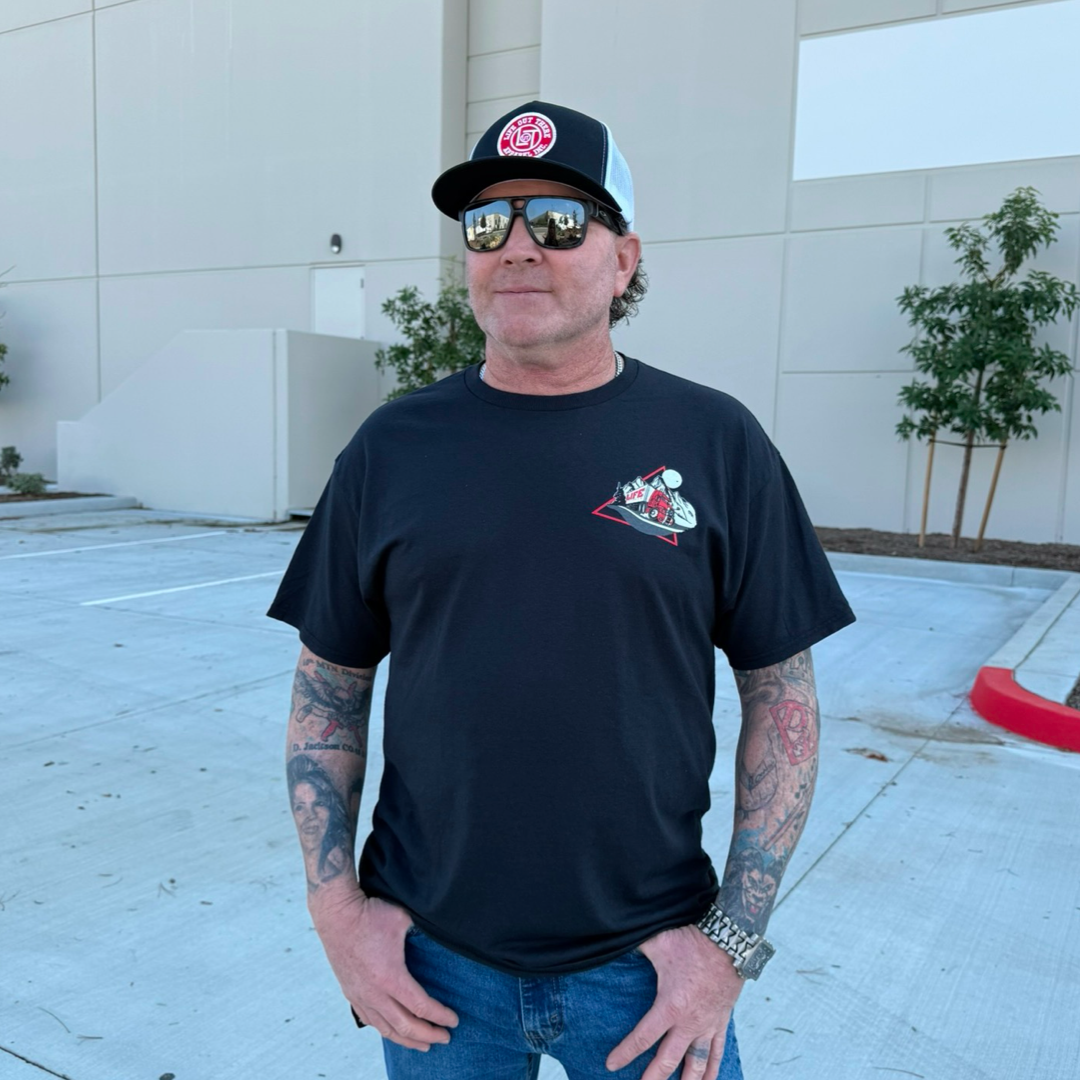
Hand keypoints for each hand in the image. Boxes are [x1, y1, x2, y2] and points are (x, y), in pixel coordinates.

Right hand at [312, 891, 458, 1050]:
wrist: (336, 913)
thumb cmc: (372, 913)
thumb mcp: (403, 919)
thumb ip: (422, 930)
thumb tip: (441, 931)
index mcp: (391, 977)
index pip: (421, 1007)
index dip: (440, 1016)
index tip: (454, 1020)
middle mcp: (374, 992)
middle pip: (405, 1025)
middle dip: (428, 1034)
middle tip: (445, 1038)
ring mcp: (360, 995)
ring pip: (385, 1028)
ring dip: (407, 1039)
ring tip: (423, 1045)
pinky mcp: (350, 992)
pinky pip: (370, 1020)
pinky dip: (385, 1030)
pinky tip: (393, 1031)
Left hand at [606, 924, 742, 1079]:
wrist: (729, 940)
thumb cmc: (691, 941)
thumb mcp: (658, 943)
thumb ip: (637, 947)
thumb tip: (619, 939)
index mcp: (670, 1006)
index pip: (643, 1037)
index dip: (625, 1053)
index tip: (611, 1064)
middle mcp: (689, 1022)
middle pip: (667, 1060)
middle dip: (652, 1078)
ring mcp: (707, 1024)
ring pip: (695, 1063)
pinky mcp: (721, 1021)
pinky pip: (717, 1052)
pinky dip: (712, 1070)